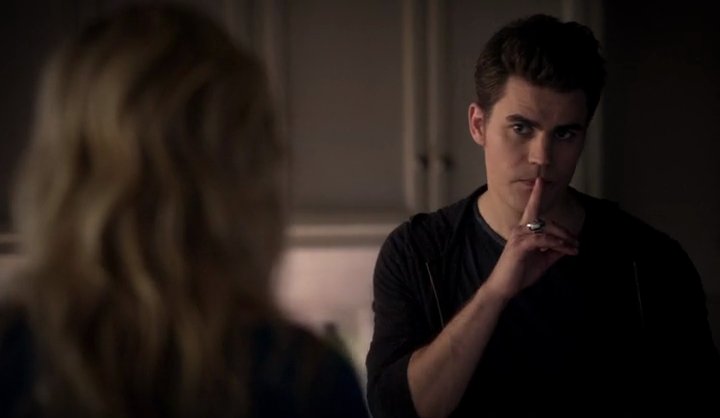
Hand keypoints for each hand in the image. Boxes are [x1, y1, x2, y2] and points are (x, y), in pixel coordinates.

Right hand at [483, 178, 578, 300]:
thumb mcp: (542, 260)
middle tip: (576, 243)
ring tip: (574, 248)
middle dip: (564, 231)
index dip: (536, 194)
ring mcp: (519, 236)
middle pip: (546, 221)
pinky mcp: (520, 245)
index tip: (541, 180)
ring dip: (564, 239)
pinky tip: (566, 249)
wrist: (504, 288)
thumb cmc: (519, 273)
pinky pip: (544, 239)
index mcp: (523, 231)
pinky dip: (557, 243)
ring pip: (547, 230)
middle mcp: (519, 229)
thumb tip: (568, 245)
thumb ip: (553, 251)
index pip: (531, 209)